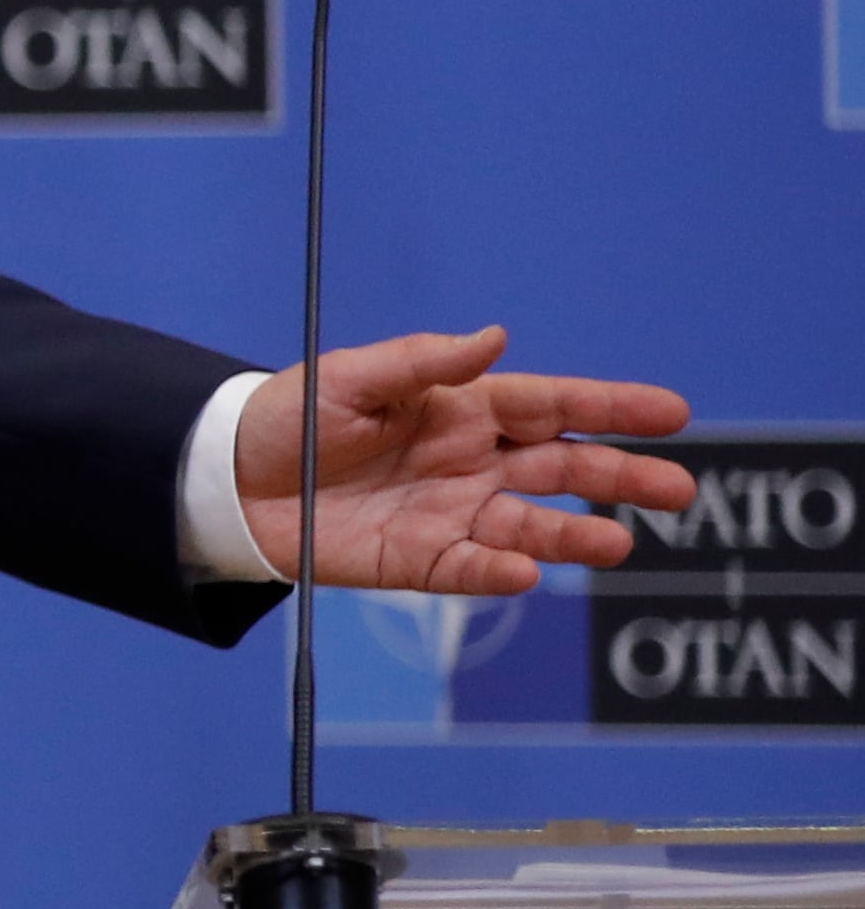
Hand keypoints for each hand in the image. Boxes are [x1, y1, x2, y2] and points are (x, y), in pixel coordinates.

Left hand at [237, 327, 693, 592]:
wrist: (229, 480)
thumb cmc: (291, 418)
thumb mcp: (349, 377)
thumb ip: (421, 360)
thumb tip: (494, 337)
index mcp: (462, 409)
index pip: (552, 406)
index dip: (610, 408)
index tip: (671, 413)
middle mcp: (470, 463)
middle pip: (561, 469)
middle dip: (620, 477)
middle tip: (678, 489)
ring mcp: (450, 514)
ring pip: (531, 525)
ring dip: (573, 535)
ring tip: (619, 544)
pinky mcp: (418, 560)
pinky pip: (470, 568)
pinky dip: (499, 570)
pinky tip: (528, 570)